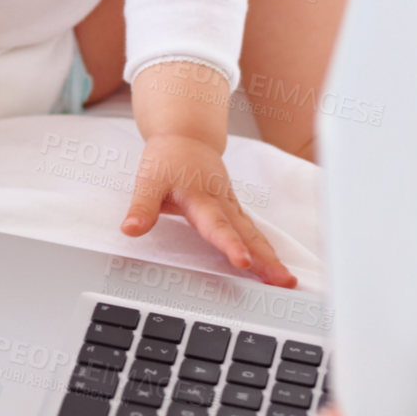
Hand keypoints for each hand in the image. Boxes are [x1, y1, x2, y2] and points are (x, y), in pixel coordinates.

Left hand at [122, 133, 295, 287]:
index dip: (229, 244)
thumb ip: (142, 207)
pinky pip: (251, 229)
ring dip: (270, 257)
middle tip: (283, 281)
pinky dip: (264, 247)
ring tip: (285, 280)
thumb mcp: (148, 179)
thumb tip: (131, 230)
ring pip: (253, 233)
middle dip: (265, 259)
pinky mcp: (232, 207)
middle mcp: (220, 202)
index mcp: (200, 197)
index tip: (242, 261)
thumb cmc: (168, 157)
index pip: (216, 225)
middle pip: (246, 234)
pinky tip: (273, 265)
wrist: (186, 135)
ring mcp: (230, 205)